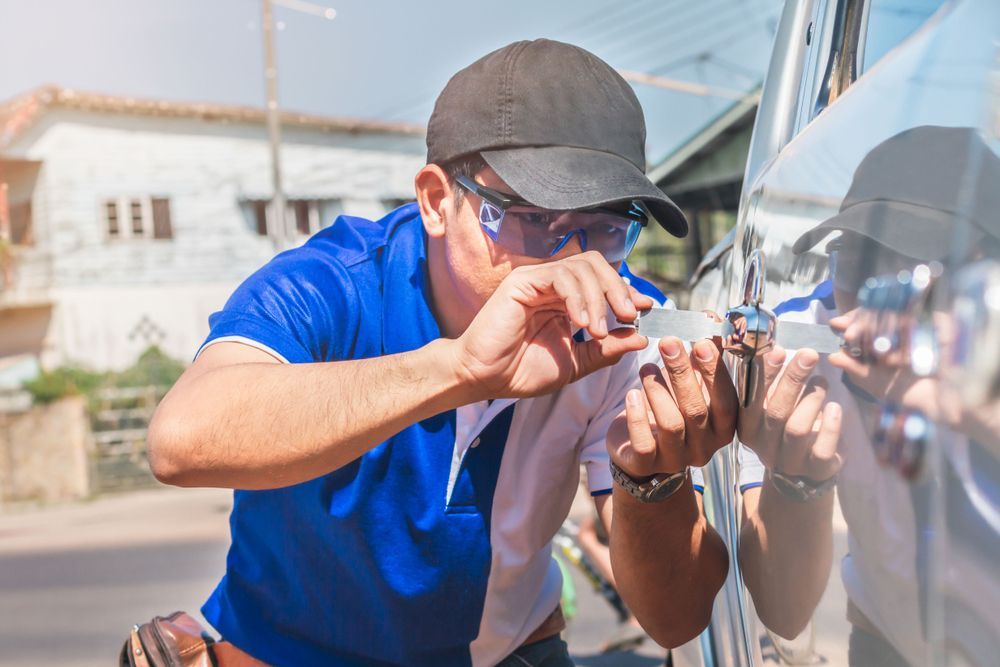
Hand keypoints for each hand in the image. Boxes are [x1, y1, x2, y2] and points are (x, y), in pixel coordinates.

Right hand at [453, 251, 653, 398]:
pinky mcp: (523, 280)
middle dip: (618, 288)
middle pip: (597, 265)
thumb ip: (605, 349)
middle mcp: (553, 285)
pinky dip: (578, 296)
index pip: (602, 281)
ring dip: (599, 297)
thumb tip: (640, 337)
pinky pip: (561, 275)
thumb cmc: (521, 371)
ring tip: (598, 329)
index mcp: (565, 301)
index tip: (645, 310)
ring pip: (583, 267)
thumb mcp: (575, 363)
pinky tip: (582, 322)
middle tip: (629, 314)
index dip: (626, 292)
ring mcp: (537, 279)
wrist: (485, 378)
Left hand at [606, 336, 737, 477]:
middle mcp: (704, 447)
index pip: (726, 401)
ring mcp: (676, 459)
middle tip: (668, 342)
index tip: (702, 342)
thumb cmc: (672, 409)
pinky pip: (644, 442)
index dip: (715, 372)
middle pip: (697, 409)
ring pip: (671, 424)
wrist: (641, 450)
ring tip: (646, 367)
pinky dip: (636, 416)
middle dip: (682, 373)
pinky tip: (631, 394)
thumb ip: (704, 355)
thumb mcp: (691, 384)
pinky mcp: (646, 464)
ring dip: (658, 390)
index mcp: (722, 427)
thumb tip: (711, 317)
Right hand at [739, 347, 841, 481]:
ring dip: (812, 399)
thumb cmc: (784, 428)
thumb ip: (767, 383)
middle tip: (808, 355)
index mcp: (748, 428)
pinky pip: (822, 450)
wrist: (799, 476)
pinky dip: (830, 426)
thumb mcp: (770, 408)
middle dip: (792, 380)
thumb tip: (770, 345)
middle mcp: (764, 446)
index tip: (778, 350)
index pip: (750, 400)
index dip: (763, 375)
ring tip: (821, 381)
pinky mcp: (816, 469)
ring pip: (797, 429)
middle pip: (776, 412)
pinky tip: (835, 408)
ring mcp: (790, 460)